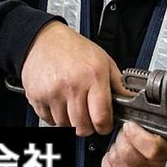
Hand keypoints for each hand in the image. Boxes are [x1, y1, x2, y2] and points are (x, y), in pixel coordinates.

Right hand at [21, 21, 127, 136]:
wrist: (43, 39)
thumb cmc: (74, 48)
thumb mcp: (103, 61)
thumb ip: (118, 84)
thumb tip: (130, 102)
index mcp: (93, 77)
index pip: (101, 118)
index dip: (104, 126)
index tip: (103, 124)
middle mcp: (72, 86)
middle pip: (82, 127)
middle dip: (88, 126)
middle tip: (88, 116)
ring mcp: (53, 92)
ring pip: (65, 126)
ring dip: (70, 121)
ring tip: (72, 104)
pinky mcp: (36, 96)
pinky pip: (48, 120)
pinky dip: (55, 117)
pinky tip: (59, 102)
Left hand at [101, 122, 166, 166]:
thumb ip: (166, 129)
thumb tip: (150, 114)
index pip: (150, 148)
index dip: (134, 132)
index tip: (132, 125)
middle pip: (126, 151)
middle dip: (122, 136)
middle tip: (128, 133)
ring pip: (115, 160)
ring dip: (116, 148)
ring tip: (125, 145)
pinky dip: (108, 162)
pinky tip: (117, 158)